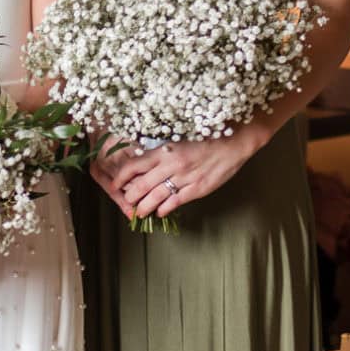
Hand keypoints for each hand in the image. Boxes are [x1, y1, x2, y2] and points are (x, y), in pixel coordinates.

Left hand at [108, 122, 266, 222]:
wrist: (233, 142)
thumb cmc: (206, 137)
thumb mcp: (179, 139)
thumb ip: (162, 151)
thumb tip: (145, 161)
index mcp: (164, 150)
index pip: (134, 165)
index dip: (121, 177)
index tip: (115, 184)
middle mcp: (171, 164)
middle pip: (142, 184)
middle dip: (130, 196)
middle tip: (125, 202)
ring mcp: (184, 178)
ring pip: (157, 196)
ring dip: (144, 207)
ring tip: (139, 212)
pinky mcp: (197, 188)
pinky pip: (176, 201)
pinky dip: (165, 208)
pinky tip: (160, 212)